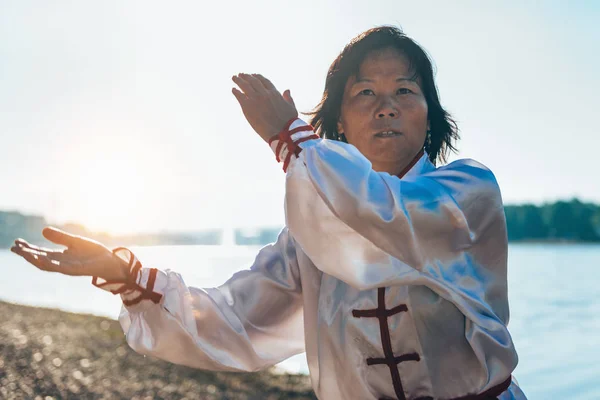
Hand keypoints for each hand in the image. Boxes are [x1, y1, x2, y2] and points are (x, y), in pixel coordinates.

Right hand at [11, 227, 128, 281]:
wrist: (111, 261)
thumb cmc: (94, 253)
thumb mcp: (75, 241)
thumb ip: (60, 237)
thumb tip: (43, 230)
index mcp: (61, 256)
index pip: (40, 252)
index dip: (28, 248)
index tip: (16, 242)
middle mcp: (61, 263)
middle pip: (40, 259)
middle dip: (26, 254)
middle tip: (14, 247)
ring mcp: (68, 267)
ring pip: (47, 265)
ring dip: (34, 259)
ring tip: (23, 252)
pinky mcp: (76, 270)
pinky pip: (60, 268)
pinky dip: (50, 263)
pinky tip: (42, 258)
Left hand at [232, 73, 297, 141]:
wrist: (281, 132)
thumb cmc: (288, 123)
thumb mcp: (292, 108)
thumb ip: (288, 98)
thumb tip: (287, 90)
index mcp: (275, 93)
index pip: (264, 81)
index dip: (258, 77)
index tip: (253, 75)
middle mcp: (264, 94)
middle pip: (253, 81)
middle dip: (247, 76)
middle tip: (241, 74)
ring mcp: (255, 99)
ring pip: (244, 86)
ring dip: (239, 80)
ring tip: (234, 77)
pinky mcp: (247, 107)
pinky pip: (239, 96)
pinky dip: (236, 91)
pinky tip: (233, 89)